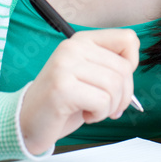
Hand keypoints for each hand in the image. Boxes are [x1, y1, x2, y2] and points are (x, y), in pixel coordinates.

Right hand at [19, 28, 139, 154]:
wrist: (27, 122)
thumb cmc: (64, 102)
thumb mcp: (89, 75)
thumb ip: (109, 64)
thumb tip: (133, 63)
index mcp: (81, 40)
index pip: (128, 39)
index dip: (131, 64)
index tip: (117, 81)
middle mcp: (72, 47)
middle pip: (124, 68)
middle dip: (123, 95)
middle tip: (106, 106)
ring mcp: (65, 66)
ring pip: (115, 86)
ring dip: (109, 107)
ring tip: (92, 110)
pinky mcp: (62, 87)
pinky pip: (102, 101)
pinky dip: (98, 115)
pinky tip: (83, 114)